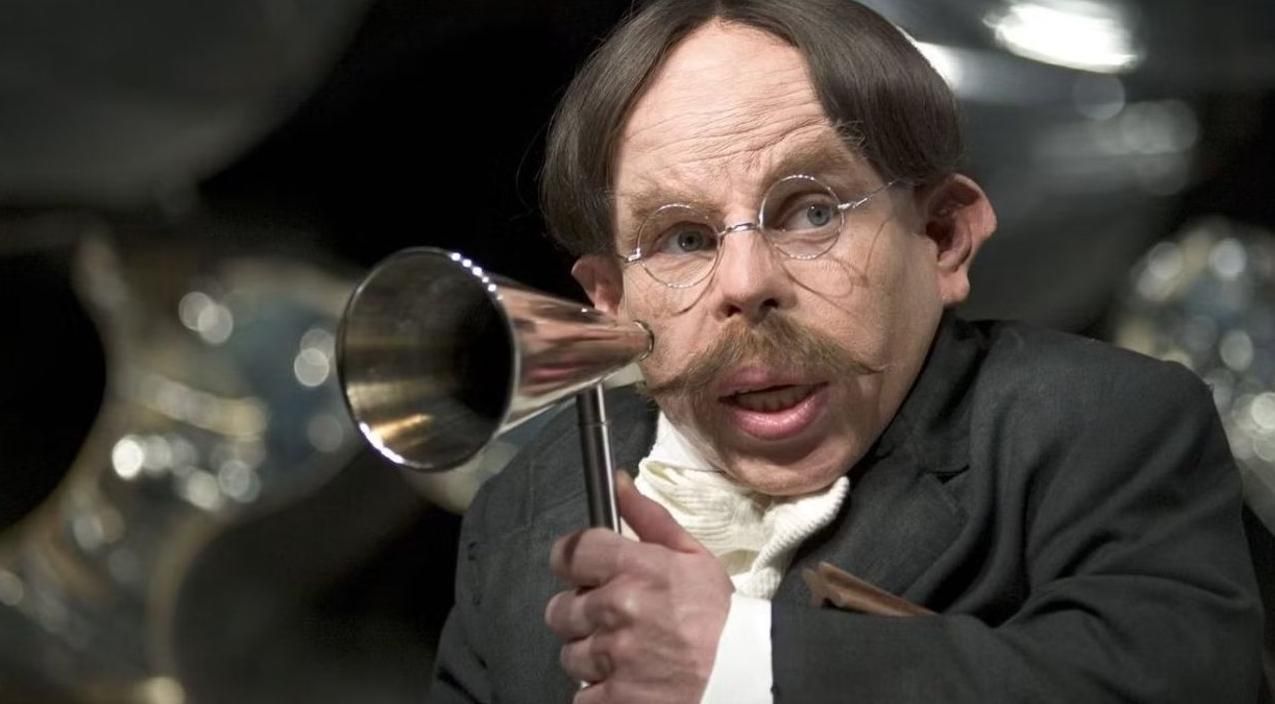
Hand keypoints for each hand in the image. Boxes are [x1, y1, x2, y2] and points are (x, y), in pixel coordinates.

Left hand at [545, 471, 733, 702]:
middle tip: (614, 622)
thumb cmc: (721, 617)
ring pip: (570, 655)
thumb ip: (650, 519)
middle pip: (560, 609)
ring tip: (626, 656)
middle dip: (581, 615)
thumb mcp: (695, 557)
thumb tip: (616, 482)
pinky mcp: (613, 701)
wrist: (746, 676)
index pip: (569, 553)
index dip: (572, 563)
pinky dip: (600, 694)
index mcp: (635, 568)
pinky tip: (628, 683)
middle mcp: (616, 610)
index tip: (584, 573)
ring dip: (591, 657)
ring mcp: (612, 659)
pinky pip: (582, 696)